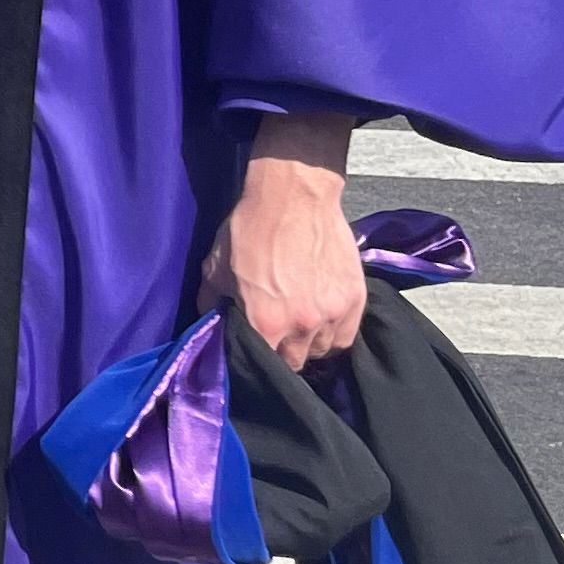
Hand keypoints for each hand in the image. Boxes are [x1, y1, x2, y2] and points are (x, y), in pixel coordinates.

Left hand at [198, 113, 364, 367]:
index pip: (265, 367)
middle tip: (277, 337)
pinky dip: (334, 333)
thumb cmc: (248, 229)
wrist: (293, 196)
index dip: (259, 363)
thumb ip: (211, 305)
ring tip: (300, 326)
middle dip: (284, 354)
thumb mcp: (214, 268)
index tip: (256, 354)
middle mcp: (302, 325)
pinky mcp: (355, 299)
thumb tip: (208, 328)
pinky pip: (347, 336)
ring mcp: (333, 313)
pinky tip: (322, 320)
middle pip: (296, 362)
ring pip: (323, 351)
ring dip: (311, 344)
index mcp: (265, 323)